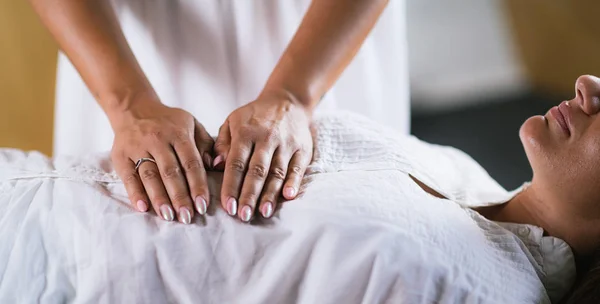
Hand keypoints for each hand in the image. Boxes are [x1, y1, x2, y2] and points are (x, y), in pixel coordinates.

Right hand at [109, 96, 213, 223]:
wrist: (133, 108)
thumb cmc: (169, 122)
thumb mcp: (191, 124)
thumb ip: (205, 144)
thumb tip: (214, 166)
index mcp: (179, 133)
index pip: (191, 163)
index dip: (197, 185)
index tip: (203, 205)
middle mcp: (158, 140)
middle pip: (170, 172)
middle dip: (180, 197)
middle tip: (187, 217)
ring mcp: (138, 147)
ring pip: (150, 176)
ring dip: (159, 198)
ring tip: (169, 216)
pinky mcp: (120, 155)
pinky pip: (128, 176)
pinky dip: (135, 193)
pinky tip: (143, 208)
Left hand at [213, 92, 312, 221]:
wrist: (287, 101)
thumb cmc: (254, 117)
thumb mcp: (232, 122)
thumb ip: (222, 143)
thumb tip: (217, 166)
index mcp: (245, 132)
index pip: (236, 163)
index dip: (231, 186)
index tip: (227, 206)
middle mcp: (266, 138)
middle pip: (257, 171)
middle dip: (249, 195)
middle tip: (243, 216)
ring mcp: (286, 144)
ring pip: (277, 172)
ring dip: (270, 194)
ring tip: (263, 212)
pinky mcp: (302, 149)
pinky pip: (297, 167)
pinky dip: (294, 182)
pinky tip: (288, 196)